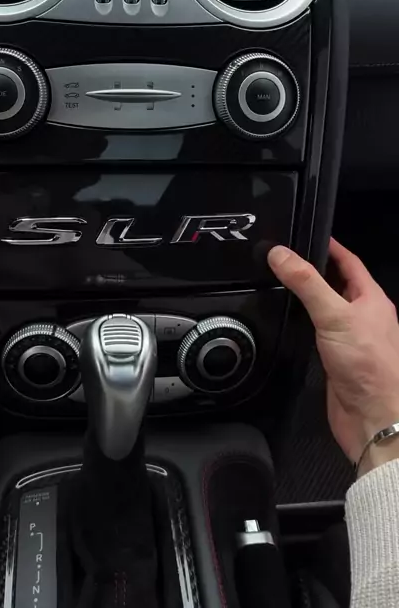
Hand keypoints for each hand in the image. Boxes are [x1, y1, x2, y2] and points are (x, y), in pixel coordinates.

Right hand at [268, 240, 398, 475]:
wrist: (372, 418)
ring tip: (283, 283)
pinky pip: (318, 333)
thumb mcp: (335, 315)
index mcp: (372, 300)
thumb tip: (282, 254)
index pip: (350, 262)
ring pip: (327, 308)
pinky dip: (304, 323)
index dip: (330, 247)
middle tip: (288, 258)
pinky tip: (289, 322)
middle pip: (338, 284)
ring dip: (308, 297)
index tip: (309, 234)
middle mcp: (364, 317)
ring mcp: (351, 338)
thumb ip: (307, 283)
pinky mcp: (336, 359)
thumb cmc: (369, 367)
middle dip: (315, 270)